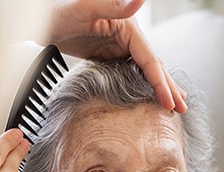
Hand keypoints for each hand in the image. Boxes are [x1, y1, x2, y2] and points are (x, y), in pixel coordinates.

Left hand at [46, 0, 186, 112]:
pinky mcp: (107, 52)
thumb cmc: (58, 9)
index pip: (149, 59)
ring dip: (159, 86)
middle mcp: (127, 34)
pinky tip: (147, 94)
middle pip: (153, 65)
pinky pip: (129, 71)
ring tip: (173, 103)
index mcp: (128, 26)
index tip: (171, 103)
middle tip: (183, 108)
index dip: (161, 83)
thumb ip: (113, 4)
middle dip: (168, 87)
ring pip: (144, 69)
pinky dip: (141, 83)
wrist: (40, 17)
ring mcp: (118, 44)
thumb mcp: (84, 7)